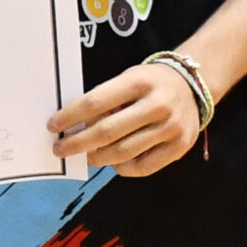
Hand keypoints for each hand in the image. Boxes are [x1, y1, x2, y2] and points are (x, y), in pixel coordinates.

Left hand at [51, 63, 201, 176]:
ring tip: (86, 156)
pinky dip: (122, 168)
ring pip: (122, 153)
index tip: (53, 126)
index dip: (70, 117)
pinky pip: (142, 167)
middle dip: (77, 143)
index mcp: (139, 82)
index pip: (95, 102)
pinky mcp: (179, 147)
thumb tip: (77, 128)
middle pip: (106, 132)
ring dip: (97, 157)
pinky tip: (113, 162)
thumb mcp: (129, 79)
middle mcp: (157, 105)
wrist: (193, 85)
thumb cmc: (151, 84)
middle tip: (60, 149)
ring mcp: (170, 128)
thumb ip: (106, 101)